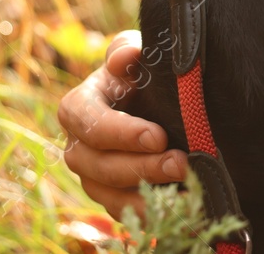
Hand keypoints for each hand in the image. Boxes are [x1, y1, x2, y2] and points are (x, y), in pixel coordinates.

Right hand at [58, 30, 187, 220]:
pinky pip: (122, 213)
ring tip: (185, 189)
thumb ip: (127, 49)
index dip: (120, 132)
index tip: (158, 136)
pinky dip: (150, 213)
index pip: (86, 121)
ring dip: (145, 194)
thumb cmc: (141, 73)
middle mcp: (78, 145)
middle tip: (180, 163)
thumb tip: (124, 57)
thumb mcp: (136, 54)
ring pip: (107, 194)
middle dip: (140, 166)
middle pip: (97, 164)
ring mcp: (92, 175)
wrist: (154, 100)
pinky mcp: (110, 197)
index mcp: (78, 107)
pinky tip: (181, 209)